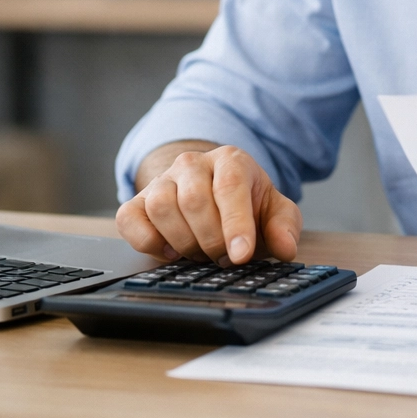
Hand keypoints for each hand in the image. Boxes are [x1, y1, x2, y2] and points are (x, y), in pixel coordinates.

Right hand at [116, 143, 301, 263]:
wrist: (211, 197)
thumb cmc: (244, 205)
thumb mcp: (273, 212)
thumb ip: (284, 226)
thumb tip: (285, 247)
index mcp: (230, 160)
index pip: (229, 187)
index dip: (235, 224)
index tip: (240, 255)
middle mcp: (192, 164)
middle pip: (194, 200)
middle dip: (212, 239)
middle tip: (224, 257)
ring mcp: (161, 181)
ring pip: (162, 207)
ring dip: (184, 241)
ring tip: (201, 252)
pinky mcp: (136, 202)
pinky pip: (130, 220)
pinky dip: (149, 242)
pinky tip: (171, 251)